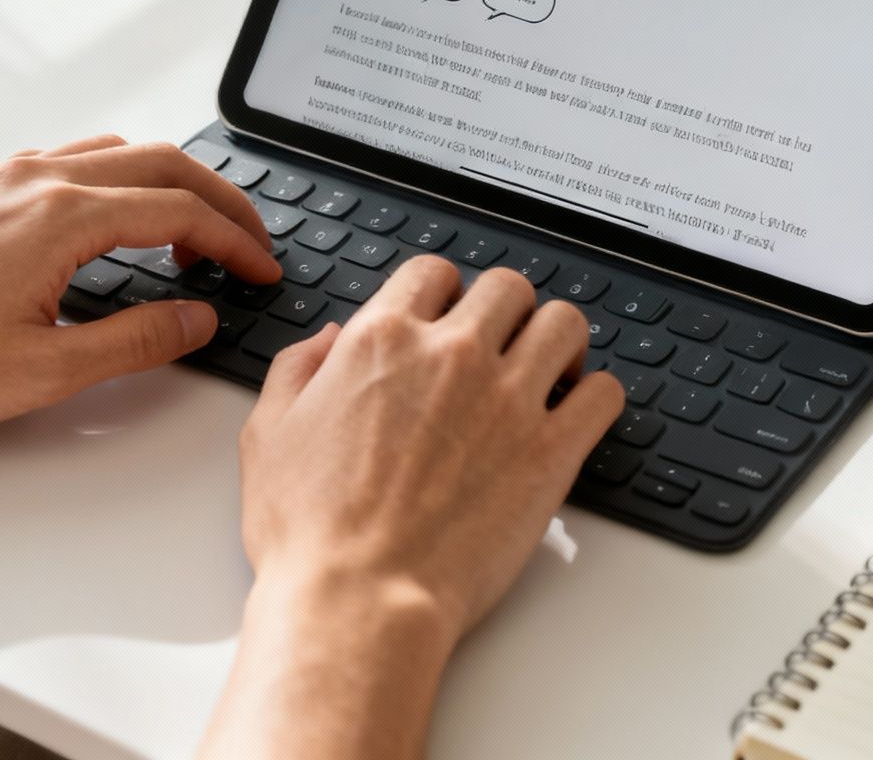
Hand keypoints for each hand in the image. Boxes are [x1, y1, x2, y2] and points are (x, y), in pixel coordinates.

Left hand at [0, 135, 282, 581]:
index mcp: (62, 216)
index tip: (263, 271)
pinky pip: (73, 160)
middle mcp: (36, 178)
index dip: (237, 241)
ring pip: (118, 153)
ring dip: (170, 187)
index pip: (181, 210)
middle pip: (163, 164)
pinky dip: (120, 182)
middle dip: (221, 202)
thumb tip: (196, 318)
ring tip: (194, 241)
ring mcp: (4, 176)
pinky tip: (118, 227)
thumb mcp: (48, 371)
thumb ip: (138, 340)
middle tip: (253, 244)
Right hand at [201, 258, 622, 757]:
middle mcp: (451, 355)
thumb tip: (330, 339)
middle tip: (500, 345)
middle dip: (504, 311)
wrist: (358, 599)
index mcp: (382, 341)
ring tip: (549, 369)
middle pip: (507, 288)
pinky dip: (595, 395)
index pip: (433, 273)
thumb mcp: (268, 432)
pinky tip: (577, 413)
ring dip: (558, 341)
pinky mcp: (551, 451)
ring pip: (565, 324)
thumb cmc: (310, 532)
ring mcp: (508, 400)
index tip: (447, 317)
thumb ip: (297, 368)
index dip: (442, 293)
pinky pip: (604, 393)